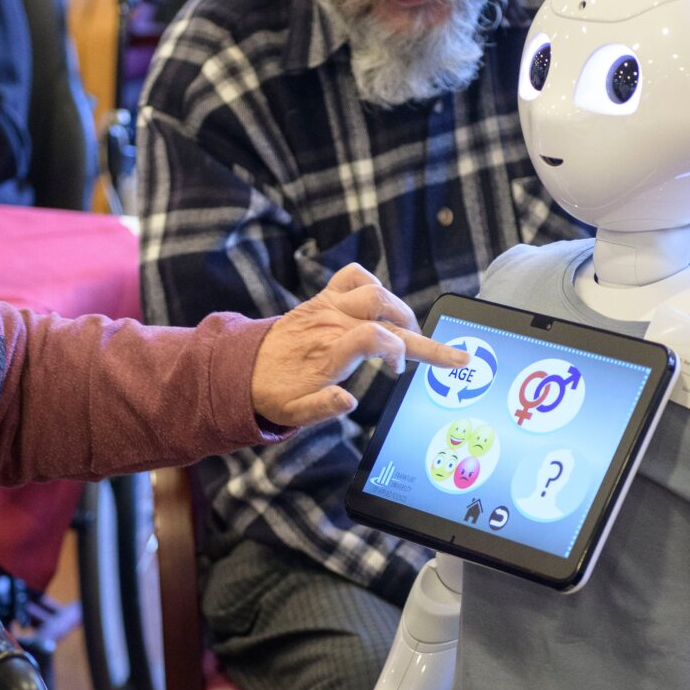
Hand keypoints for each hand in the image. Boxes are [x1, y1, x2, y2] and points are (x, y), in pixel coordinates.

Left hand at [251, 264, 467, 427]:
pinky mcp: (324, 298)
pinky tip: (382, 306)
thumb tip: (349, 402)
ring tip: (411, 333)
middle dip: (423, 335)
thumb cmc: (276, 393)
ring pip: (376, 292)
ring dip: (401, 310)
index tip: (398, 371)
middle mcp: (330, 325)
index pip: (374, 337)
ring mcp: (327, 307)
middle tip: (444, 355)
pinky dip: (373, 284)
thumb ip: (324, 408)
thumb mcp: (295, 414)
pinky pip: (353, 275)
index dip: (398, 351)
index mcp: (328, 354)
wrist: (245, 369)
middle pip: (385, 314)